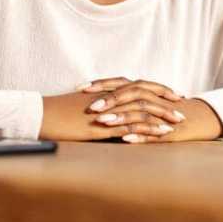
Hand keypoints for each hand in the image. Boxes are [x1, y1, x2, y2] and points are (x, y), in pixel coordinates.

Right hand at [38, 84, 179, 141]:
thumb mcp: (82, 106)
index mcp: (107, 90)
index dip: (156, 90)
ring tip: (177, 123)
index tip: (171, 94)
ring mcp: (108, 110)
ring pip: (142, 110)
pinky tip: (160, 135)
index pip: (138, 86)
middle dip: (165, 101)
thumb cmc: (57, 112)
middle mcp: (111, 96)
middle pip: (145, 94)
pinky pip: (130, 126)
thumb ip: (99, 106)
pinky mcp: (103, 125)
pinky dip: (148, 129)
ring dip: (161, 116)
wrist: (41, 114)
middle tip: (181, 107)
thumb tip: (109, 111)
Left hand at [80, 78, 222, 142]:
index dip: (101, 85)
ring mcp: (161, 114)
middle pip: (130, 94)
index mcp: (144, 91)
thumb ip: (123, 101)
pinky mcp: (169, 130)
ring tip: (103, 123)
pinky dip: (139, 134)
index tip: (80, 89)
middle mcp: (152, 98)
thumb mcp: (143, 103)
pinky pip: (153, 132)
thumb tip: (95, 102)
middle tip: (91, 108)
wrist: (198, 119)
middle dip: (109, 100)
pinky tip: (125, 139)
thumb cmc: (165, 111)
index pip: (120, 83)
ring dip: (121, 116)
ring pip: (140, 112)